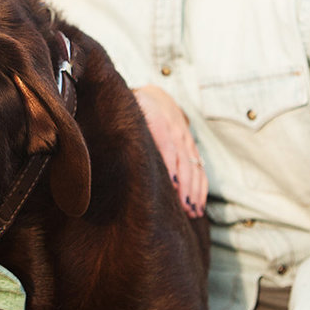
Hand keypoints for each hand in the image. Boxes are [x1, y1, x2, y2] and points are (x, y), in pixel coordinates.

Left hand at [135, 85, 206, 216]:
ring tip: (192, 211)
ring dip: (194, 190)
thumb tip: (109, 155)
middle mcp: (175, 127)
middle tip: (184, 207)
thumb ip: (122, 130)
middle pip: (183, 158)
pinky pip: (200, 168)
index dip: (170, 164)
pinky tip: (198, 205)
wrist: (155, 97)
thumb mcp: (126, 113)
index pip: (166, 143)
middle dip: (185, 184)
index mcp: (156, 116)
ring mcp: (186, 137)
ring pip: (194, 165)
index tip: (172, 185)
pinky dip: (200, 188)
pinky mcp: (191, 147)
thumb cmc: (131, 111)